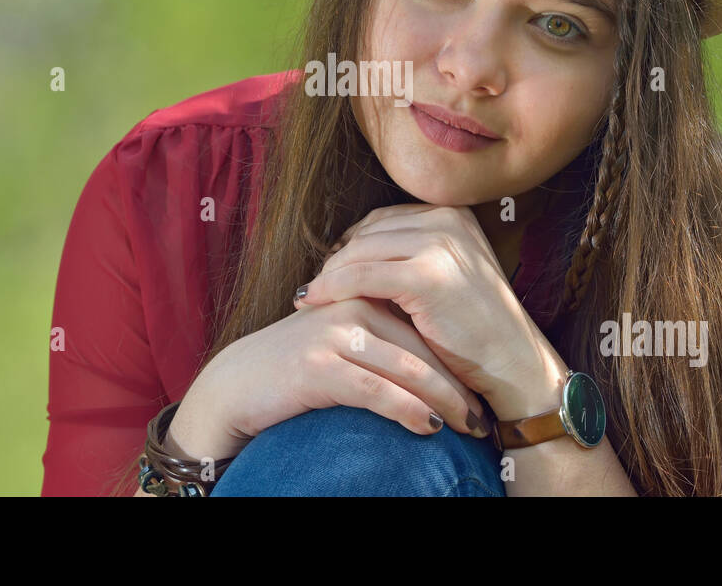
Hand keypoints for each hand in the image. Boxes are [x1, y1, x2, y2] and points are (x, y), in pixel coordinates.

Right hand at [183, 295, 490, 463]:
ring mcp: (335, 334)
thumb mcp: (341, 340)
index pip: (423, 326)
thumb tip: (433, 359)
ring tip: (467, 426)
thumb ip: (380, 336)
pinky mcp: (319, 365)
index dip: (455, 360)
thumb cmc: (296, 367)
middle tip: (483, 416)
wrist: (238, 384)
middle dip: (457, 384)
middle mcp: (352, 306)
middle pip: (421, 347)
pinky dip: (409, 410)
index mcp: (362, 293)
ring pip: (407, 368)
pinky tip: (430, 427)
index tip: (481, 390)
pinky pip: (377, 391)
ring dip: (444, 400)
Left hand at [295, 204, 564, 416]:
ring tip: (309, 294)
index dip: (352, 244)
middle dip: (337, 259)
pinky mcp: (428, 275)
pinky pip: (361, 276)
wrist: (513, 364)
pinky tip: (313, 301)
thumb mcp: (444, 278)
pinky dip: (331, 288)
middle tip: (314, 284)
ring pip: (359, 251)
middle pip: (368, 232)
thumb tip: (344, 254)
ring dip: (328, 274)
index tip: (330, 270)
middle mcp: (449, 220)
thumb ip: (406, 258)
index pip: (383, 219)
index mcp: (454, 215)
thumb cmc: (473, 331)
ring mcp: (441, 244)